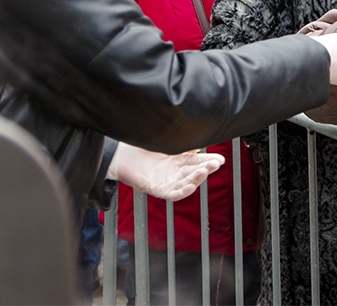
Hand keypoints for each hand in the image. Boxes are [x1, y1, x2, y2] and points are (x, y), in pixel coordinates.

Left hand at [106, 143, 224, 200]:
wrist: (117, 154)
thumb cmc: (138, 147)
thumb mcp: (164, 143)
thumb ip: (181, 144)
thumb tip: (197, 144)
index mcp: (176, 161)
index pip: (196, 162)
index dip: (208, 161)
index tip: (220, 159)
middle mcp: (172, 172)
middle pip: (193, 172)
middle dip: (206, 168)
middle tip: (216, 163)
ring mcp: (164, 181)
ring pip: (186, 184)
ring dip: (197, 179)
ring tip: (205, 170)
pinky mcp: (155, 189)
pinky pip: (171, 194)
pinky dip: (182, 191)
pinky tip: (190, 186)